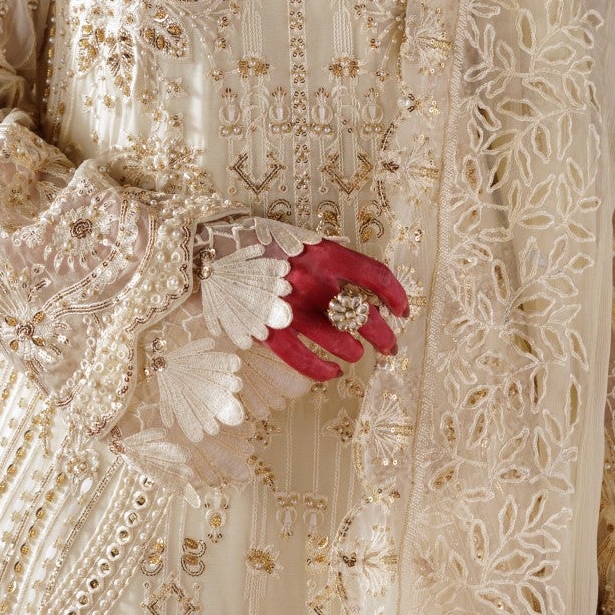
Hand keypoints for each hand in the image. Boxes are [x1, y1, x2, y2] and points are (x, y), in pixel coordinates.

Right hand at [258, 238, 408, 380]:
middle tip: (390, 347)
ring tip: (355, 355)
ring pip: (342, 344)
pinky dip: (323, 372)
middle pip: (366, 318)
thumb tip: (363, 286)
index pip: (377, 278)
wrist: (212, 249)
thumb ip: (331, 260)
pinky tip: (331, 373)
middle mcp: (313, 281)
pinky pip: (305, 361)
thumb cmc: (262, 244)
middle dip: (385, 338)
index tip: (403, 311)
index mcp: (325, 254)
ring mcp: (291, 308)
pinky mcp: (269, 330)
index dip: (397, 297)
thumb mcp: (303, 240)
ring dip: (354, 353)